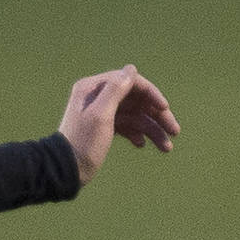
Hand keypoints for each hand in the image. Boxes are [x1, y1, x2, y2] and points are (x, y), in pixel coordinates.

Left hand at [57, 65, 178, 185]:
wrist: (64, 171)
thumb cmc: (83, 142)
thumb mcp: (100, 115)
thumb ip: (115, 89)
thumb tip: (131, 69)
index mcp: (94, 88)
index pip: (130, 82)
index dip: (151, 94)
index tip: (165, 109)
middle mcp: (98, 97)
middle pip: (136, 100)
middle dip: (157, 115)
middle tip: (175, 131)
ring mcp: (102, 113)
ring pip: (135, 116)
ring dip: (152, 129)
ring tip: (166, 148)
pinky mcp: (104, 128)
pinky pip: (128, 126)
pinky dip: (138, 134)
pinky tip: (142, 145)